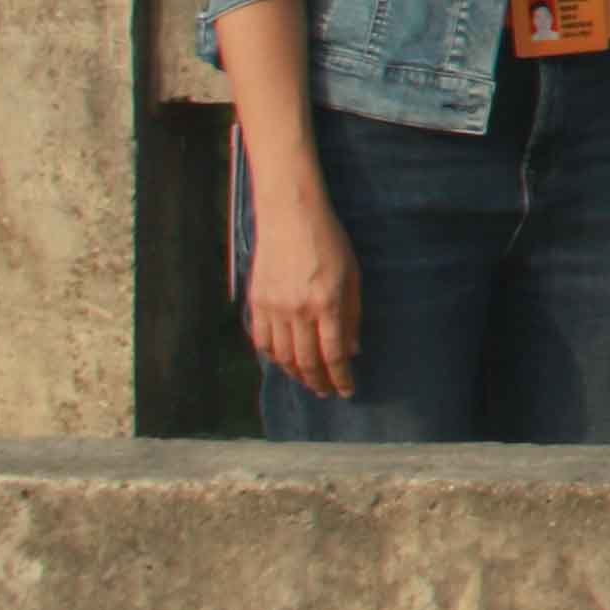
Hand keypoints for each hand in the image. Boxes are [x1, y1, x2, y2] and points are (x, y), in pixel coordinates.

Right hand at [248, 190, 364, 397]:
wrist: (290, 217)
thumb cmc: (329, 242)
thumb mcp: (352, 275)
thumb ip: (352, 315)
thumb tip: (353, 350)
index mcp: (327, 303)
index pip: (334, 354)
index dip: (341, 377)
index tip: (347, 391)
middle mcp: (298, 310)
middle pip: (307, 361)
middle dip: (319, 382)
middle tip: (327, 392)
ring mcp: (273, 307)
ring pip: (282, 356)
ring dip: (296, 374)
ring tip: (308, 381)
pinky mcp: (256, 302)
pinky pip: (262, 340)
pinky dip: (273, 357)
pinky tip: (284, 362)